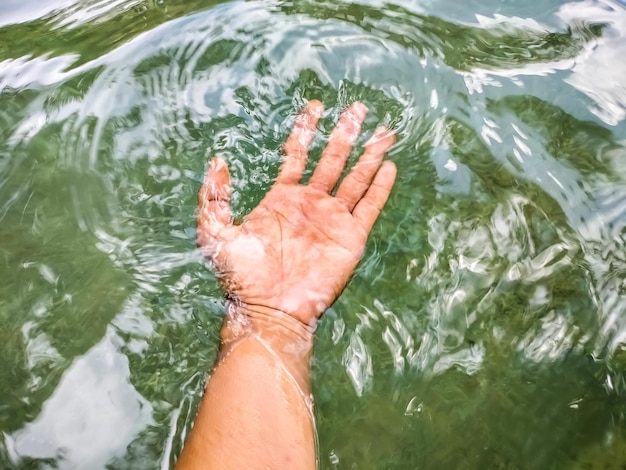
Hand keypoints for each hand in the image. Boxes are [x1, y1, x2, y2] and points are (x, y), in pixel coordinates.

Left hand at [197, 101, 395, 326]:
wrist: (269, 310)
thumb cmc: (241, 278)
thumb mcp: (215, 233)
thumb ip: (213, 197)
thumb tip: (217, 160)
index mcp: (282, 198)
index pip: (298, 154)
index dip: (307, 129)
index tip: (316, 106)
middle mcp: (311, 204)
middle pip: (333, 159)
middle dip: (345, 132)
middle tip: (358, 107)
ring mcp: (333, 220)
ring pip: (356, 178)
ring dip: (369, 154)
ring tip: (384, 131)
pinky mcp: (351, 238)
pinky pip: (369, 206)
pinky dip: (380, 187)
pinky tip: (389, 167)